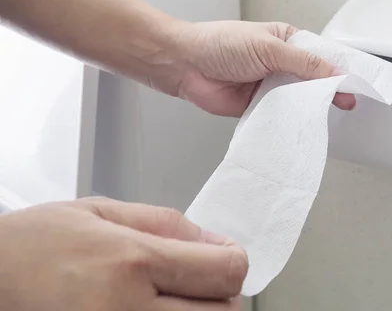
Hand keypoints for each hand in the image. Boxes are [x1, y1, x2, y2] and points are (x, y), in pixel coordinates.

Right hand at [0, 197, 247, 310]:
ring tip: (177, 297)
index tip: (224, 255)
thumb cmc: (35, 244)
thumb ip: (167, 224)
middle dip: (222, 294)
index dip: (234, 260)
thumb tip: (215, 242)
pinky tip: (159, 310)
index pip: (223, 271)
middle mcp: (127, 310)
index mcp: (129, 262)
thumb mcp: (101, 211)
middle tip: (201, 280)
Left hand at [156, 20, 356, 116]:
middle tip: (348, 102)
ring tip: (329, 115)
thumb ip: (303, 63)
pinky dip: (291, 120)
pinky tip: (302, 124)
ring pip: (299, 99)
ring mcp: (270, 86)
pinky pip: (281, 115)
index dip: (339, 68)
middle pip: (313, 80)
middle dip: (329, 90)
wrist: (185, 65)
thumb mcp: (268, 47)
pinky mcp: (259, 106)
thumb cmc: (219, 44)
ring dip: (310, 106)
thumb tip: (334, 72)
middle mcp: (281, 64)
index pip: (320, 55)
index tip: (356, 81)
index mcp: (287, 41)